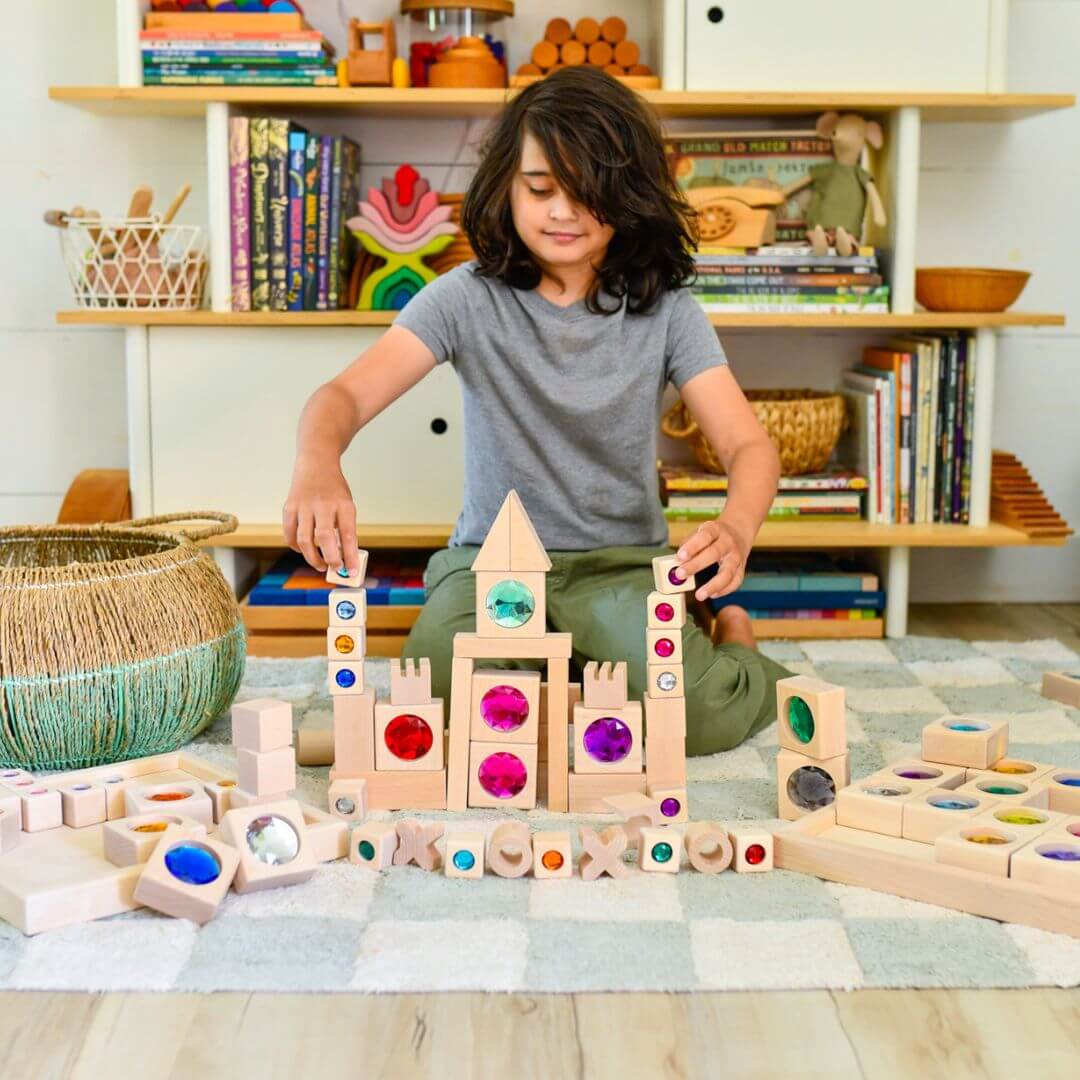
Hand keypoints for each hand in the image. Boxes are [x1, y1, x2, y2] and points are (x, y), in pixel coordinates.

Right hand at [282, 460, 359, 575]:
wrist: (316, 464)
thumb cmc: (334, 491)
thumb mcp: (347, 504)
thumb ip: (345, 528)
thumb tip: (343, 558)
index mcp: (344, 504)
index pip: (348, 534)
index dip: (350, 555)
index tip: (353, 571)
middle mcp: (323, 504)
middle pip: (324, 537)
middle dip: (330, 558)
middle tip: (335, 569)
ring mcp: (304, 505)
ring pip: (304, 539)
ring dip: (312, 557)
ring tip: (320, 565)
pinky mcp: (289, 507)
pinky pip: (290, 533)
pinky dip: (295, 546)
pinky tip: (303, 551)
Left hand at [673, 516, 750, 602]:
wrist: (739, 531)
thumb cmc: (714, 535)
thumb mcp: (701, 531)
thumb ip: (688, 544)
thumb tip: (676, 561)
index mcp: (716, 529)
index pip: (705, 536)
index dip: (692, 546)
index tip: (680, 556)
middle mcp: (728, 542)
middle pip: (714, 553)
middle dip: (696, 565)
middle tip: (680, 574)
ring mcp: (736, 556)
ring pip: (727, 572)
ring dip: (713, 585)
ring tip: (699, 595)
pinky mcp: (742, 568)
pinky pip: (736, 581)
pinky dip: (724, 590)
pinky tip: (712, 595)